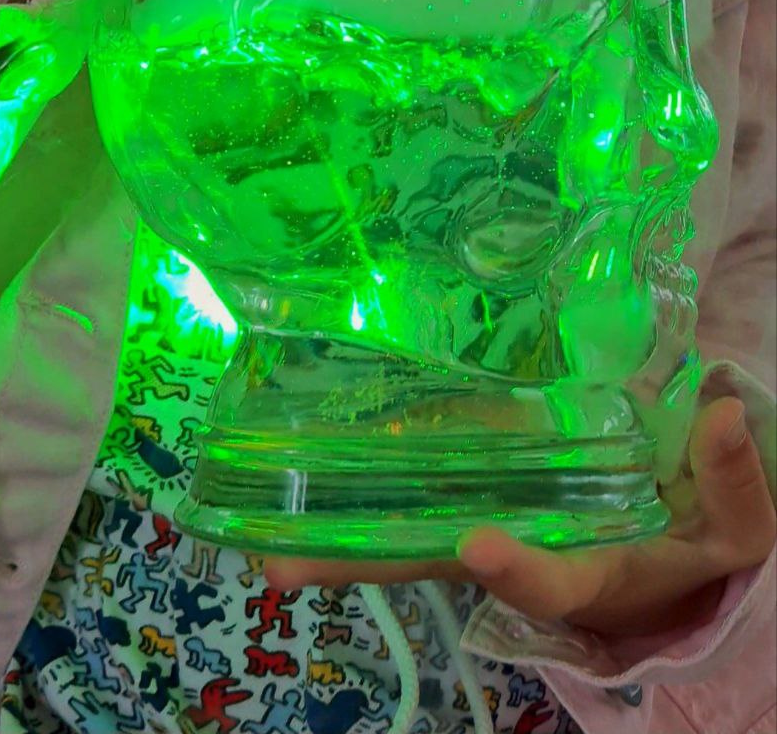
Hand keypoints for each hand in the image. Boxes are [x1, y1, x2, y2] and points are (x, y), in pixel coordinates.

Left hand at [263, 397, 775, 639]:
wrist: (665, 547)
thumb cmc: (698, 540)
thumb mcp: (736, 529)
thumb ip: (735, 482)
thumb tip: (723, 415)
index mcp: (590, 572)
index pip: (549, 579)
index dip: (515, 567)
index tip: (478, 544)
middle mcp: (521, 552)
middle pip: (438, 565)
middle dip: (365, 562)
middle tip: (283, 565)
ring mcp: (491, 520)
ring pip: (412, 530)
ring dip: (343, 530)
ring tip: (264, 532)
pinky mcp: (478, 486)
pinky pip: (421, 489)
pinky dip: (372, 483)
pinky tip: (312, 463)